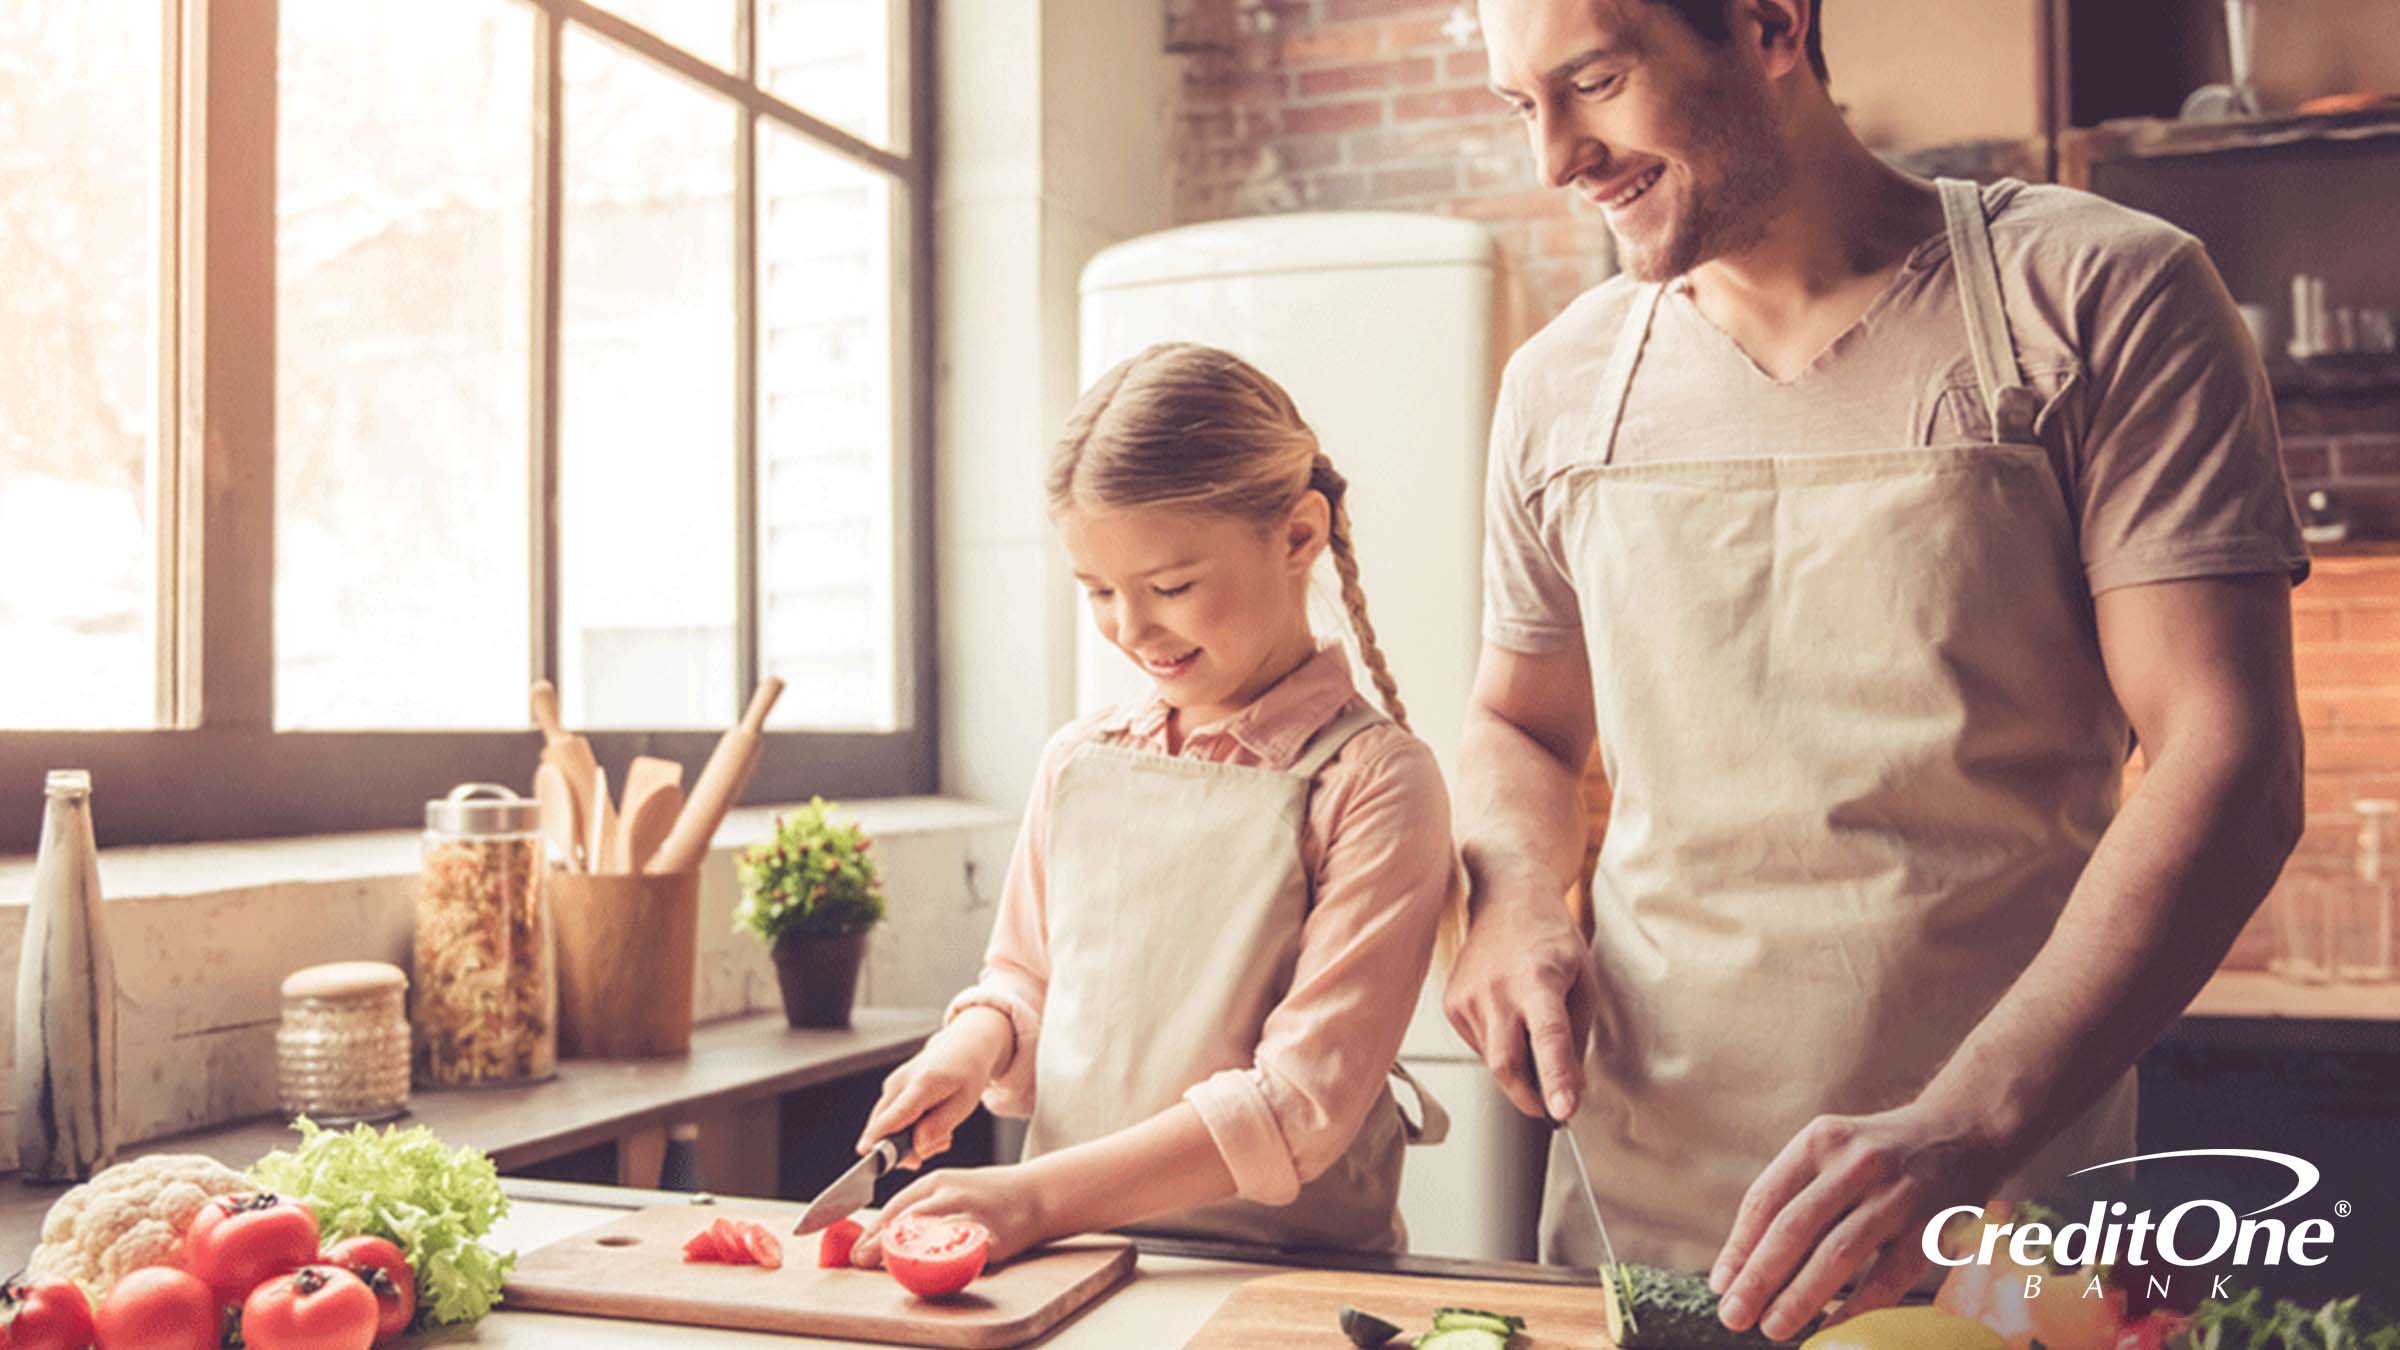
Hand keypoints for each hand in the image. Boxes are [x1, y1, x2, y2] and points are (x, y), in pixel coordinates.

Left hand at [850, 1164, 1047, 1268]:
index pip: (896, 1207)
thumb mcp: (952, 1188)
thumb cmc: (990, 1194)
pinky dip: (942, 1263)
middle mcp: (950, 1194)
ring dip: (904, 1255)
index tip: (857, 1249)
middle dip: (879, 1244)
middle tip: (861, 1261)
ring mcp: (970, 1215)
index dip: (873, 1231)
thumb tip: (886, 1235)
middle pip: (906, 1221)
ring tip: (890, 1267)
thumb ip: (923, 1206)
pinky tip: (930, 1270)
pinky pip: (960, 1253)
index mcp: (937, 1181)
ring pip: (928, 1237)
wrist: (1037, 1194)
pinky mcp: (989, 1238)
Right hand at [857, 1010, 1010, 1166]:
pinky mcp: (891, 1088)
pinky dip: (907, 1128)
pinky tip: (930, 1123)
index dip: (878, 1134)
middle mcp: (901, 1081)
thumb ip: (939, 1126)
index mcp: (924, 1083)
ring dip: (910, 1138)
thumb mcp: (964, 1103)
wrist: (962, 1046)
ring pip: (887, 1123)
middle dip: (904, 1148)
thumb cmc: (966, 1073)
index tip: (865, 1151)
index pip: (896, 1113)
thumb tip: (917, 1147)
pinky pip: (891, 1117)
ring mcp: (893, 1083)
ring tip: (942, 1132)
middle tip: (939, 1145)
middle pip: (884, 1124)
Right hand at [1441, 876, 1597, 1120]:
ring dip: (1518, 1067)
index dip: (1556, 1078)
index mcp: (1538, 981)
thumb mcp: (1584, 982)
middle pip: (1507, 1066)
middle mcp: (1496, 990)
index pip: (1548, 1039)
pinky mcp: (1452, 1005)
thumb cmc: (1552, 941)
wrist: (1507, 900)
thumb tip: (1570, 1090)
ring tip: (1531, 1029)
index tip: (1563, 1112)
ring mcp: (1467, 998)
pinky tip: (1509, 1017)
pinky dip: (1500, 1047)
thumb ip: (1576, 1038)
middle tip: (1552, 1106)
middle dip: (1530, 1097)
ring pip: (1493, 1061)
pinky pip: (1480, 1046)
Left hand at [1709, 1099, 2020, 1340]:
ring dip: (1800, 1297)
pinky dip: (1855, 1308)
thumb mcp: (1831, 1151)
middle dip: (1759, 1278)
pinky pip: (1887, 1277)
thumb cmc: (1880, 1153)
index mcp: (1820, 1140)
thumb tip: (1742, 1266)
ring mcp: (1897, 1194)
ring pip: (1837, 1254)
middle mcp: (1855, 1162)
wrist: (1965, 1130)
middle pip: (1794, 1228)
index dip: (1739, 1247)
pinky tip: (1829, 1330)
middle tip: (1734, 1316)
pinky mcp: (1931, 1226)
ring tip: (1772, 1327)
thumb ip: (1793, 1196)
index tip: (1722, 1285)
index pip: (1765, 1199)